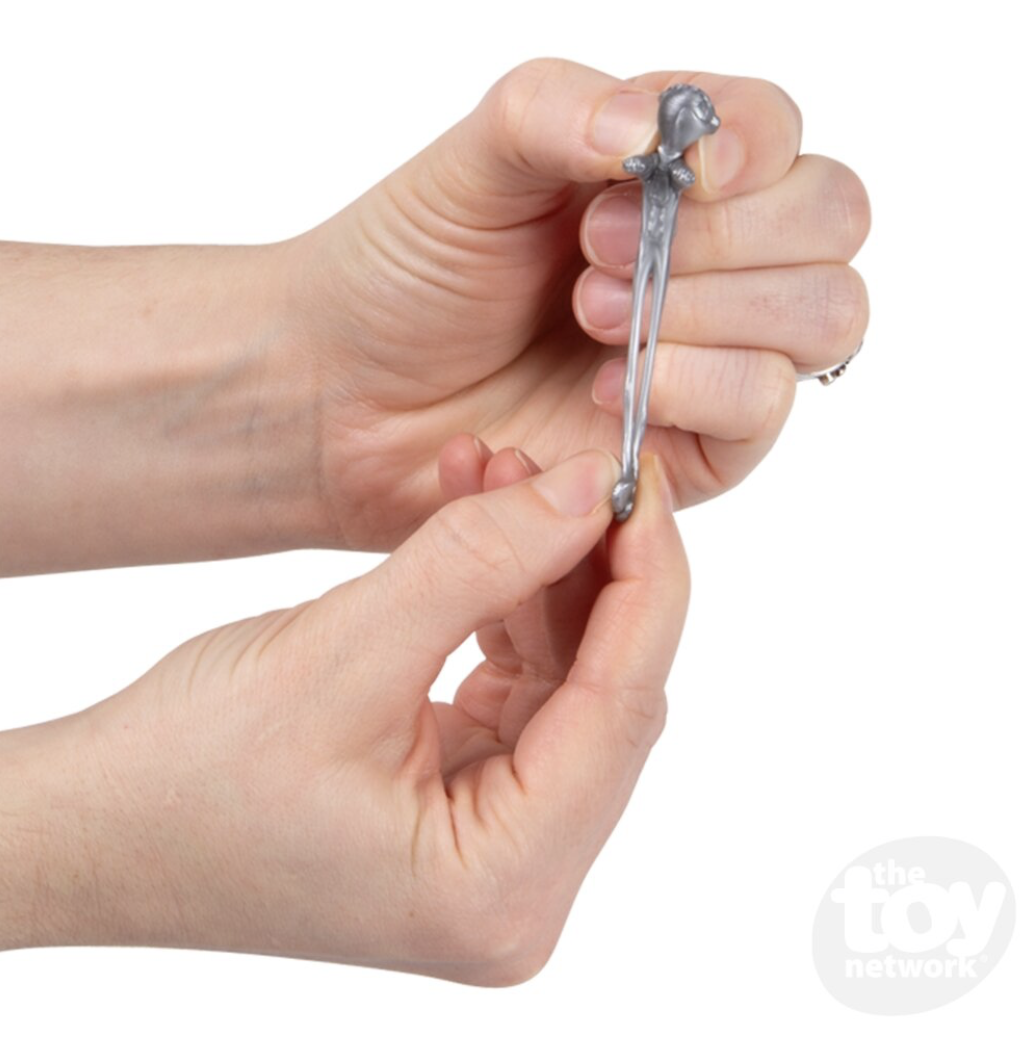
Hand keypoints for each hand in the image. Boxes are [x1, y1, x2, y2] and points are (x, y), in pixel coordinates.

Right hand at [0, 447, 687, 983]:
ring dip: (536, 573)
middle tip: (567, 464)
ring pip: (563, 681)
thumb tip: (585, 490)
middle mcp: (517, 880)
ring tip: (500, 473)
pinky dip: (500, 603)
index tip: (641, 480)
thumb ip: (478, 562)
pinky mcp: (465, 797)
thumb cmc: (185, 774)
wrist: (98, 823)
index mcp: (501, 886)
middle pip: (603, 696)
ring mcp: (494, 842)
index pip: (623, 711)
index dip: (647, 581)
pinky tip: (477, 526)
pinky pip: (516, 684)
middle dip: (584, 568)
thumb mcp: (342, 652)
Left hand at [281, 58, 869, 548]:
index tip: (679, 173)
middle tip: (594, 255)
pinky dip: (697, 386)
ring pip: (827, 315)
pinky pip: (765, 408)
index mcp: (672, 176)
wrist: (352, 393)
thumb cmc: (409, 270)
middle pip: (831, 222)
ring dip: (714, 309)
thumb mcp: (473, 160)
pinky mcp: (701, 444)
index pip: (782, 138)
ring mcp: (716, 354)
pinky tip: (608, 388)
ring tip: (590, 317)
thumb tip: (666, 132)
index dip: (751, 148)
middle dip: (726, 238)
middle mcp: (714, 261)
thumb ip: (564, 110)